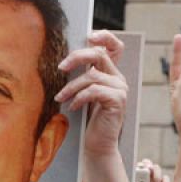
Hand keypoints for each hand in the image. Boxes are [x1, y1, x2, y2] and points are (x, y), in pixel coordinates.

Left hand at [56, 31, 127, 157]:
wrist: (97, 145)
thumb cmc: (86, 121)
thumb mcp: (82, 94)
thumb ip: (80, 77)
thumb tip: (64, 61)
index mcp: (110, 73)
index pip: (115, 47)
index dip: (105, 37)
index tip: (89, 37)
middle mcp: (118, 78)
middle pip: (99, 55)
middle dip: (77, 57)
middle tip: (61, 67)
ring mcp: (120, 89)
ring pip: (92, 76)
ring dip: (71, 86)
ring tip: (60, 98)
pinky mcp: (118, 101)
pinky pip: (94, 91)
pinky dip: (79, 97)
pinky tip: (72, 107)